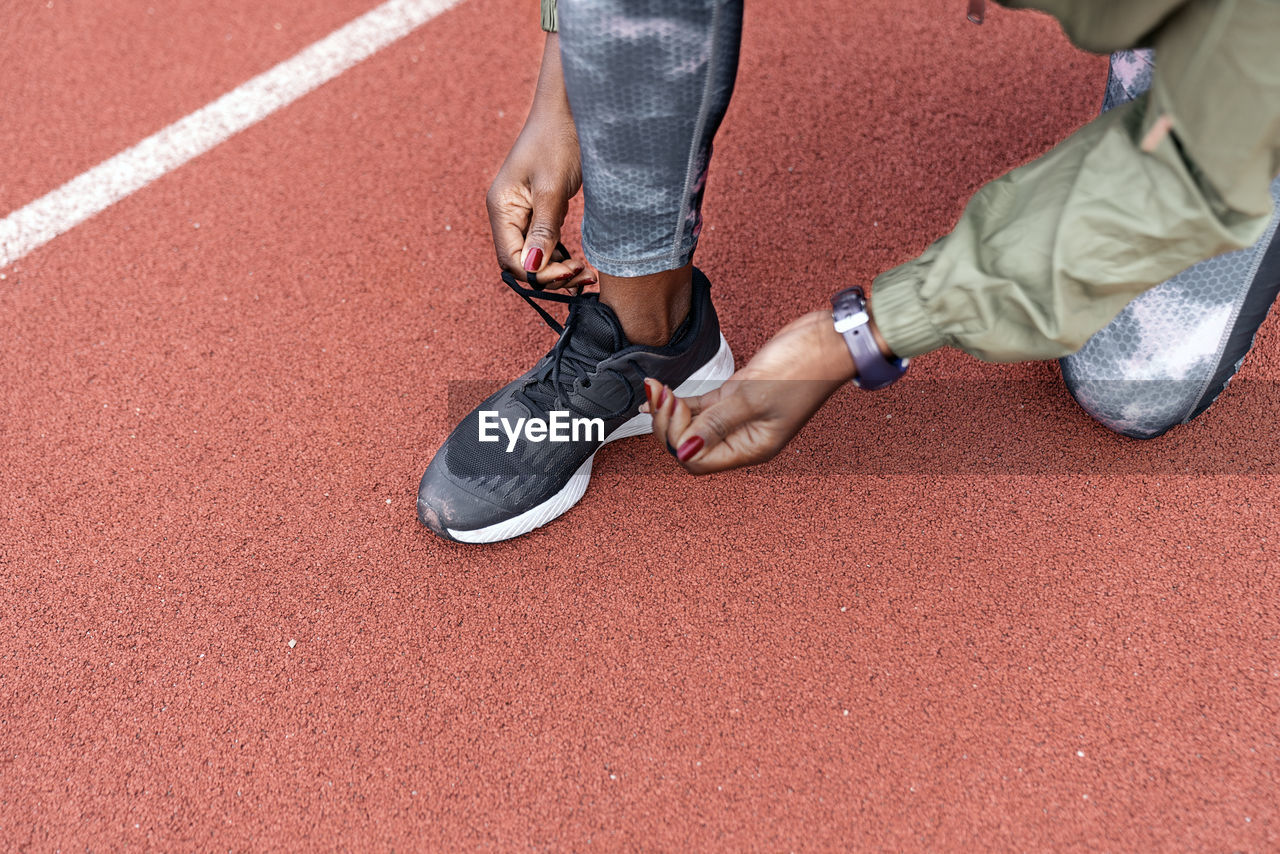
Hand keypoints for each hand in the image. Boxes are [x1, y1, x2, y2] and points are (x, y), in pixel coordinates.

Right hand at [486, 33, 596, 290]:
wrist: (570, 108)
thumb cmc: (559, 140)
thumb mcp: (552, 188)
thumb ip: (543, 230)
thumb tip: (533, 269)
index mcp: (501, 207)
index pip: (513, 258)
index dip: (540, 273)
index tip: (572, 270)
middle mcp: (506, 213)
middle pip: (521, 261)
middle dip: (550, 275)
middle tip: (584, 277)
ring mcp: (522, 212)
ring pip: (534, 256)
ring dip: (557, 270)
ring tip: (587, 274)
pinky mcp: (539, 209)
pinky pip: (544, 244)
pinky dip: (560, 257)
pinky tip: (580, 263)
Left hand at [644, 310, 859, 472]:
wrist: (829, 339)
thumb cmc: (805, 368)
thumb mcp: (755, 396)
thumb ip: (717, 422)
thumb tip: (684, 449)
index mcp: (752, 448)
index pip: (698, 460)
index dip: (679, 437)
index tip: (675, 406)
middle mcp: (743, 437)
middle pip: (690, 445)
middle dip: (670, 423)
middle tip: (660, 395)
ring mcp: (738, 416)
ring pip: (693, 424)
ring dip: (670, 410)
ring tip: (654, 389)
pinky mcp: (736, 394)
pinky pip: (701, 405)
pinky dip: (680, 400)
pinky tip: (661, 391)